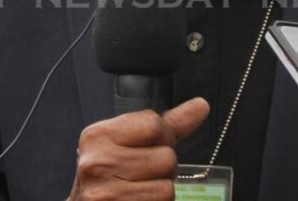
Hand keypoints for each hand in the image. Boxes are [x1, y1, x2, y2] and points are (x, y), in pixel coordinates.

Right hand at [69, 97, 208, 200]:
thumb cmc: (109, 177)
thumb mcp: (128, 144)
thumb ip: (166, 125)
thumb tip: (201, 105)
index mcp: (98, 136)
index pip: (154, 123)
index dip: (163, 138)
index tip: (149, 148)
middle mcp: (96, 163)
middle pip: (166, 157)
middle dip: (163, 169)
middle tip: (142, 176)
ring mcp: (105, 194)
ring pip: (167, 187)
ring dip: (161, 192)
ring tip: (140, 191)